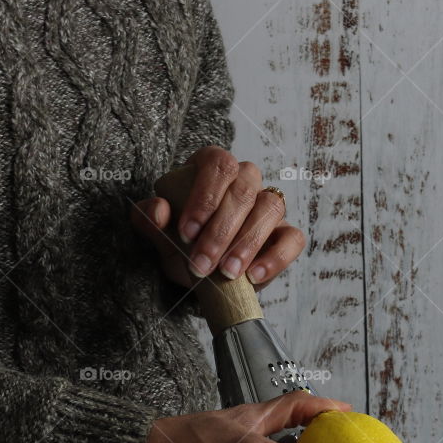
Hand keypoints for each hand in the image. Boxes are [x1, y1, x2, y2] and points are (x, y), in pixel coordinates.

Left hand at [130, 147, 304, 289]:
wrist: (202, 273)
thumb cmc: (183, 243)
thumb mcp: (161, 233)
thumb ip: (150, 218)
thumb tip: (159, 209)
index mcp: (214, 168)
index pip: (218, 166)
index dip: (205, 198)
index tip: (187, 234)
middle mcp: (245, 180)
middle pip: (244, 190)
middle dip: (220, 232)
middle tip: (200, 265)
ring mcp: (268, 205)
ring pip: (270, 208)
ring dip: (247, 243)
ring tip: (227, 273)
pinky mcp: (285, 233)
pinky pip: (293, 238)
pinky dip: (275, 258)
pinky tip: (253, 276)